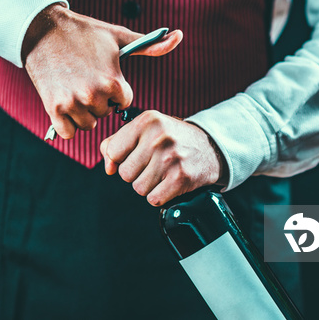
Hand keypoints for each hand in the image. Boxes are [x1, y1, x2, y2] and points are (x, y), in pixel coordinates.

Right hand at [22, 4, 182, 138]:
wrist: (43, 30)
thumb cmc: (84, 32)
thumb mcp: (119, 37)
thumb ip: (151, 44)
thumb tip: (179, 36)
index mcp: (113, 81)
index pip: (124, 102)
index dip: (115, 89)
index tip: (103, 74)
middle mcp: (94, 95)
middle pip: (105, 113)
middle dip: (99, 100)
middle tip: (86, 79)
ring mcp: (72, 103)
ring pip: (89, 124)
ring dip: (84, 113)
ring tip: (75, 89)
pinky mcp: (54, 108)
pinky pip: (69, 133)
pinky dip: (68, 123)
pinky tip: (65, 103)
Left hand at [100, 111, 228, 205]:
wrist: (210, 147)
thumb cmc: (171, 139)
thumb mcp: (145, 129)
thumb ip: (116, 142)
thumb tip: (108, 167)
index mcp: (147, 121)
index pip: (113, 151)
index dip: (119, 158)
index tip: (132, 156)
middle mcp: (158, 137)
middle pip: (125, 173)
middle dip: (135, 173)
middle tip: (152, 163)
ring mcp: (171, 158)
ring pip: (138, 188)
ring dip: (148, 185)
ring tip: (161, 172)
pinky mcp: (181, 178)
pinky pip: (153, 198)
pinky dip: (159, 195)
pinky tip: (168, 182)